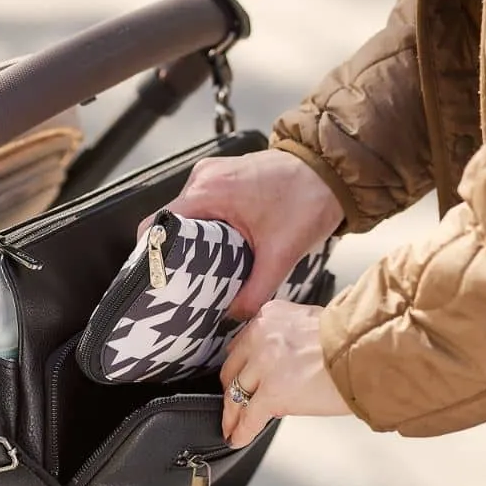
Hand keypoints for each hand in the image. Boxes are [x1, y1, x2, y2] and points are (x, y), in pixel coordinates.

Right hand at [162, 149, 343, 318]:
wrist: (334, 170)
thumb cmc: (310, 197)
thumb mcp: (281, 253)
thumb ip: (256, 290)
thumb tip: (235, 316)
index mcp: (208, 191)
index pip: (157, 224)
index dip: (152, 254)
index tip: (157, 278)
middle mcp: (204, 178)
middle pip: (170, 223)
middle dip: (175, 253)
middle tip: (183, 282)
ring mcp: (213, 174)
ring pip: (186, 216)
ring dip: (193, 242)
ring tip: (203, 268)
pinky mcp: (224, 177)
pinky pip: (202, 207)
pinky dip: (207, 229)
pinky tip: (219, 248)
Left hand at [218, 301, 350, 446]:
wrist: (370, 351)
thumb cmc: (355, 340)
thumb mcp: (312, 323)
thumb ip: (290, 337)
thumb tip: (285, 362)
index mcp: (271, 316)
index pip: (243, 344)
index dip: (241, 365)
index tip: (240, 375)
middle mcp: (262, 336)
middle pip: (233, 368)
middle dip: (232, 388)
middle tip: (233, 403)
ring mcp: (264, 365)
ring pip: (236, 393)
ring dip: (232, 414)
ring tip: (231, 426)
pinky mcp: (272, 393)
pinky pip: (249, 416)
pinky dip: (241, 430)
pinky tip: (237, 438)